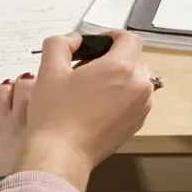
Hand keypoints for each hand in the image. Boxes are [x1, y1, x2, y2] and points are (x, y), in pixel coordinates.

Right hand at [17, 31, 154, 190]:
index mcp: (122, 67)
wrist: (61, 154)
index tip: (98, 45)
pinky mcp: (136, 124)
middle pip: (133, 60)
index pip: (130, 39)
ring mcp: (141, 108)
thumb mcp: (50, 68)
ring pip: (135, 81)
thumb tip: (74, 40)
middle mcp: (139, 86)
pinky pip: (133, 101)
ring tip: (89, 91)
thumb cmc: (56, 115)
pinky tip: (95, 107)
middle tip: (85, 70)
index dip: (112, 36)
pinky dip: (119, 98)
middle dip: (111, 60)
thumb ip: (61, 43)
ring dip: (117, 80)